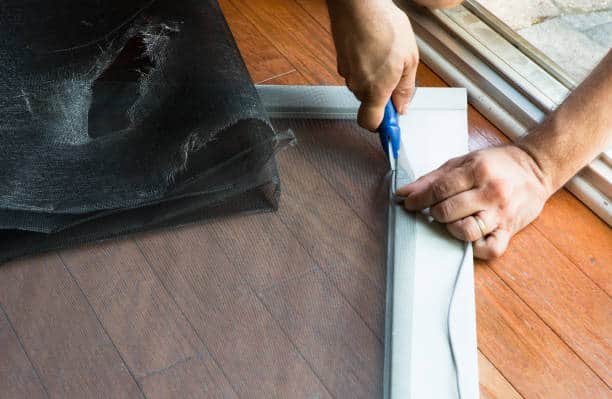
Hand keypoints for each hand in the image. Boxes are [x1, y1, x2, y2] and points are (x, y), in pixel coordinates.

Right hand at [328, 0, 417, 129]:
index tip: (392, 124)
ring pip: (362, 85)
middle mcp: (357, 85)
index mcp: (375, 90)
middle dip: (382, 94)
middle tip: (397, 74)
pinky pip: (356, 70)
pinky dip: (365, 63)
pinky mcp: (341, 59)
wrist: (358, 3)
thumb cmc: (384, 26)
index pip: (370, 123)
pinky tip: (374, 46)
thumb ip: (405, 88)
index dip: (381, 126)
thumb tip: (402, 107)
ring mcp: (346, 72)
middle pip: (369, 102)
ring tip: (386, 54)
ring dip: (374, 76)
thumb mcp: (409, 60)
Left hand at [396, 146, 551, 258]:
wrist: (536, 168)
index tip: (409, 204)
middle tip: (435, 210)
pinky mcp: (509, 230)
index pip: (439, 190)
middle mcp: (491, 192)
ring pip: (465, 231)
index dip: (419, 199)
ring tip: (453, 220)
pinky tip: (469, 237)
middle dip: (434, 213)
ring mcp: (501, 214)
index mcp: (478, 171)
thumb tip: (404, 193)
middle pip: (448, 212)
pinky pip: (489, 249)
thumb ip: (433, 178)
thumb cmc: (497, 164)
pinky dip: (475, 248)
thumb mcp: (463, 162)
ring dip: (451, 228)